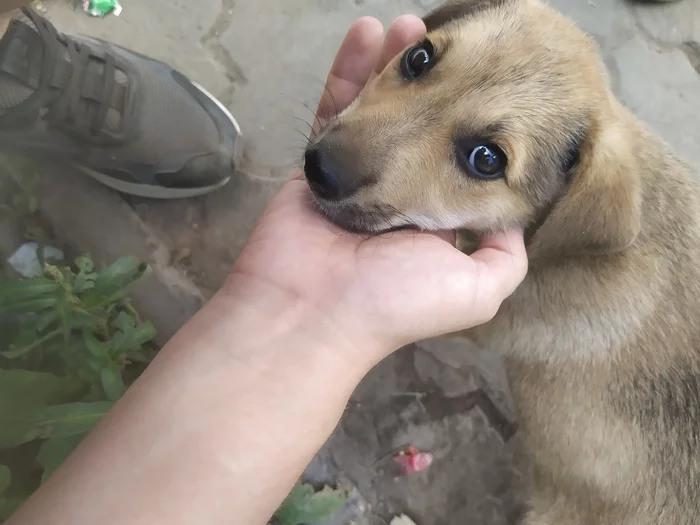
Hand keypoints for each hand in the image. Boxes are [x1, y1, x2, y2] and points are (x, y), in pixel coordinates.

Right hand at [227, 16, 527, 366]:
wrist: (312, 308)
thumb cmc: (397, 300)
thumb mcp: (477, 290)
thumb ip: (505, 255)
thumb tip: (516, 220)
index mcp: (433, 216)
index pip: (457, 156)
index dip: (472, 120)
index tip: (489, 81)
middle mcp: (396, 190)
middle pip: (420, 123)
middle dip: (436, 83)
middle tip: (452, 44)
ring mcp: (356, 171)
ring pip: (379, 107)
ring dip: (396, 65)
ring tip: (416, 27)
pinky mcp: (320, 157)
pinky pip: (336, 105)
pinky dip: (350, 67)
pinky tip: (368, 32)